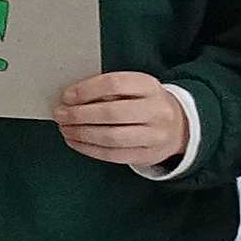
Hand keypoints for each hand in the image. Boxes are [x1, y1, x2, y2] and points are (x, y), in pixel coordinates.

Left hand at [57, 71, 188, 171]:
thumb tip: (70, 98)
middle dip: (79, 115)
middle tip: (60, 114)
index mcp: (150, 86)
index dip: (86, 90)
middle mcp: (156, 110)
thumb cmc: (144, 102)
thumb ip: (108, 90)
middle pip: (111, 113)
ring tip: (65, 128)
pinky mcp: (147, 155)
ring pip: (111, 137)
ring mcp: (154, 136)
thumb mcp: (135, 88)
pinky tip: (75, 141)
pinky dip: (89, 149)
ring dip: (81, 133)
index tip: (67, 96)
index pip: (114, 84)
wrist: (180, 126)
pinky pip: (113, 155)